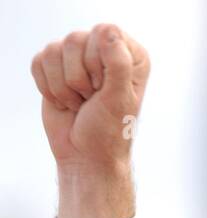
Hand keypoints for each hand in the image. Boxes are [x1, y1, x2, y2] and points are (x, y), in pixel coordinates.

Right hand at [31, 23, 149, 171]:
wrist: (86, 157)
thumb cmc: (108, 132)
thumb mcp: (119, 99)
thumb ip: (118, 63)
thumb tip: (108, 31)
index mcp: (129, 55)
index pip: (104, 33)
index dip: (97, 63)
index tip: (104, 90)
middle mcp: (103, 51)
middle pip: (75, 39)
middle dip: (79, 79)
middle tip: (92, 100)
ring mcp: (77, 58)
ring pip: (53, 50)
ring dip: (64, 87)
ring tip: (79, 104)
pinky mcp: (54, 68)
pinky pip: (39, 62)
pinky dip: (48, 88)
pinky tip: (64, 103)